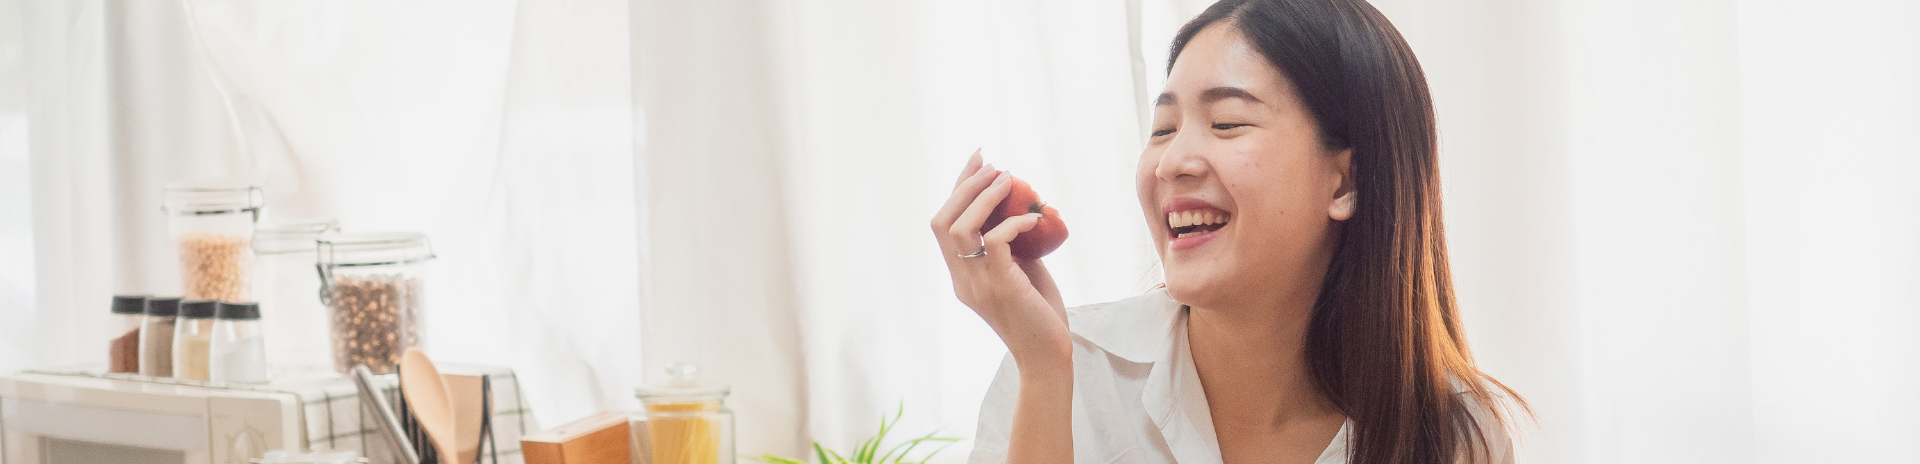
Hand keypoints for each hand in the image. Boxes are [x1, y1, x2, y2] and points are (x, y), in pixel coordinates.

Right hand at [932, 150, 1071, 365]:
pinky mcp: (1001, 288)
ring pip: (961, 229)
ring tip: (1008, 180)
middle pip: (942, 221)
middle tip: (993, 165)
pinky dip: (1013, 223)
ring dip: (983, 198)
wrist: (1047, 357)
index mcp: (961, 275)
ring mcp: (977, 285)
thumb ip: (1010, 245)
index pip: (944, 224)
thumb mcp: (1020, 272)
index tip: (978, 162)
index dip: (958, 189)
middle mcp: (962, 279)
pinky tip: (1033, 218)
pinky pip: (996, 243)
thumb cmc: (1039, 315)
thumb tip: (1019, 208)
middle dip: (965, 186)